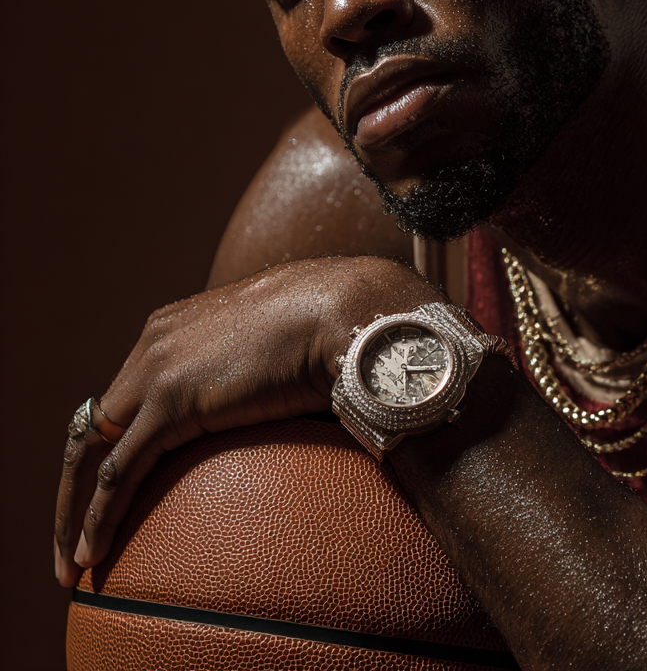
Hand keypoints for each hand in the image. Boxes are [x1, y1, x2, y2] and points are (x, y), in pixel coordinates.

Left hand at [54, 255, 437, 586]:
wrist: (344, 309)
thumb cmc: (329, 326)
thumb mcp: (275, 348)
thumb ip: (258, 373)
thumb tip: (281, 404)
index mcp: (175, 328)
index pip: (125, 395)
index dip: (110, 446)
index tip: (110, 492)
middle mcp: (153, 343)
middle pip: (94, 424)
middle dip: (76, 485)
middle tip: (73, 539)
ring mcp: (156, 369)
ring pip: (90, 452)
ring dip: (74, 512)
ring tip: (73, 564)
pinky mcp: (171, 402)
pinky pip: (118, 471)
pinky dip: (98, 516)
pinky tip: (93, 555)